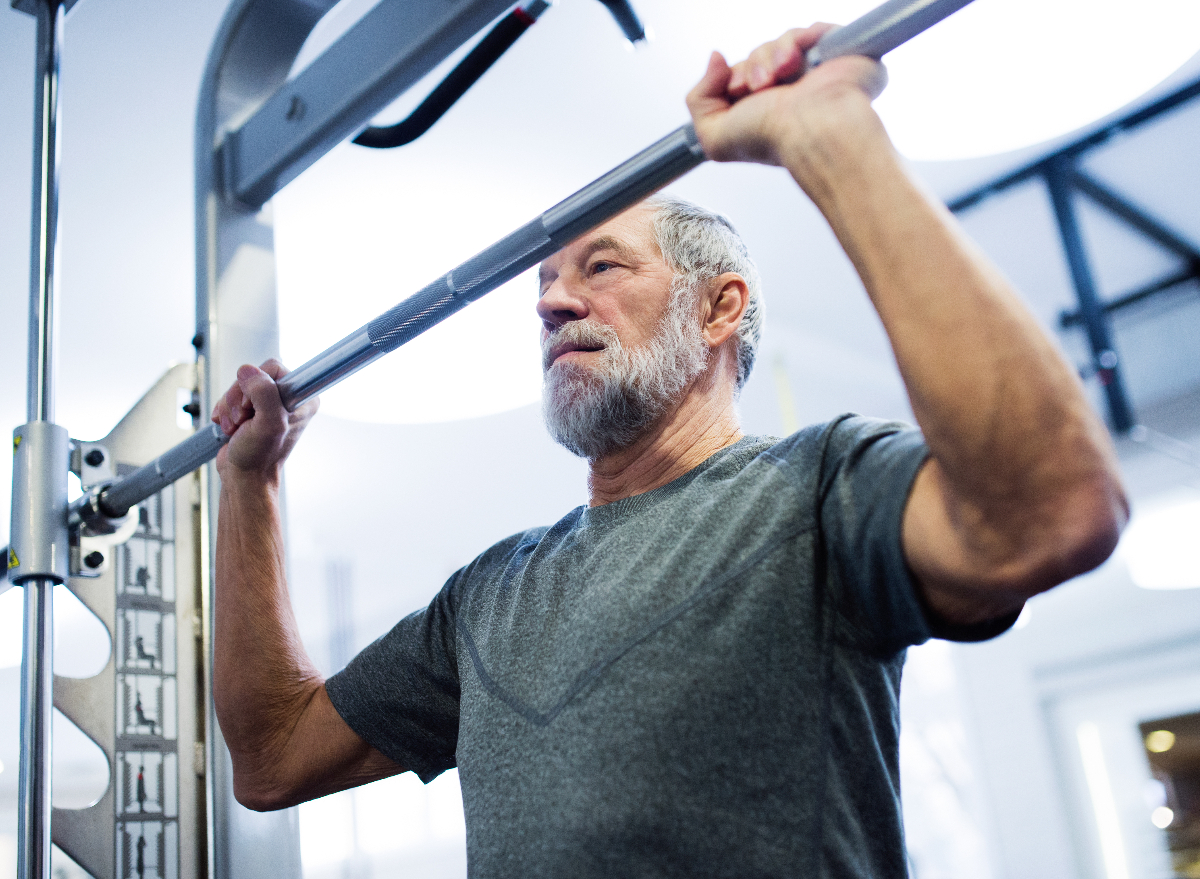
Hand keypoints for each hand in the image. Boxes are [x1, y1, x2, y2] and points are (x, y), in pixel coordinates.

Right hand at [211, 359, 318, 480]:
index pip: (274, 367)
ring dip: (230, 407)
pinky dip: (225, 411)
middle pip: (253, 376)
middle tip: (243, 419)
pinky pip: (231, 397)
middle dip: (239, 398)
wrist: (244, 477)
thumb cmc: (260, 457)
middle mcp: (289, 399)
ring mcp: (269, 404)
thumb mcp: (268, 424)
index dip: (257, 384)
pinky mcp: (253, 410)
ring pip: (240, 386)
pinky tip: (230, 427)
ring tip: (236, 427)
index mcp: (303, 398)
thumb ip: (263, 393)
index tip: (253, 406)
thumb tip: (248, 371)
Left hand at [687, 26, 887, 167]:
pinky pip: (812, 30)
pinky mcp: (836, 54)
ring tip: (780, 76)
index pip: (740, 74)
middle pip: (758, 55)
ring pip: (781, 41)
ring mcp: (814, 72)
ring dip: (772, 55)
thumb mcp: (714, 136)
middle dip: (752, 67)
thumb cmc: (771, 139)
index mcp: (763, 109)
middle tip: (762, 87)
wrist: (811, 130)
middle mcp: (788, 92)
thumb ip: (698, 100)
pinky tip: (796, 61)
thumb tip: (715, 60)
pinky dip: (797, 40)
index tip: (738, 90)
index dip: (733, 76)